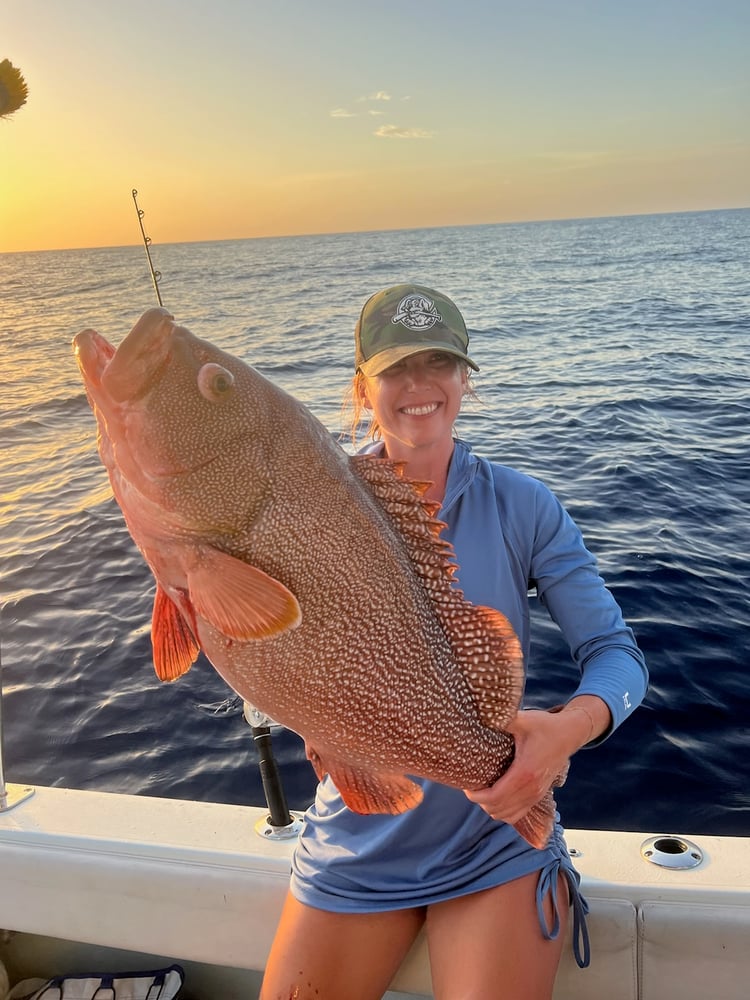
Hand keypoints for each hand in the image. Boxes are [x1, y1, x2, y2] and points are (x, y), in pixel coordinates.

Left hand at [464, 703, 597, 823]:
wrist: (570, 734)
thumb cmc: (545, 726)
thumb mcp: (523, 720)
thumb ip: (503, 719)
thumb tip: (482, 714)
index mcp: (524, 773)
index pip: (495, 797)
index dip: (477, 796)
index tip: (467, 787)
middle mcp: (531, 789)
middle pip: (499, 809)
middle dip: (481, 802)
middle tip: (472, 787)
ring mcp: (537, 794)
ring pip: (508, 815)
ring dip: (492, 808)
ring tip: (483, 792)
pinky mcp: (540, 794)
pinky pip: (519, 813)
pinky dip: (505, 811)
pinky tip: (498, 797)